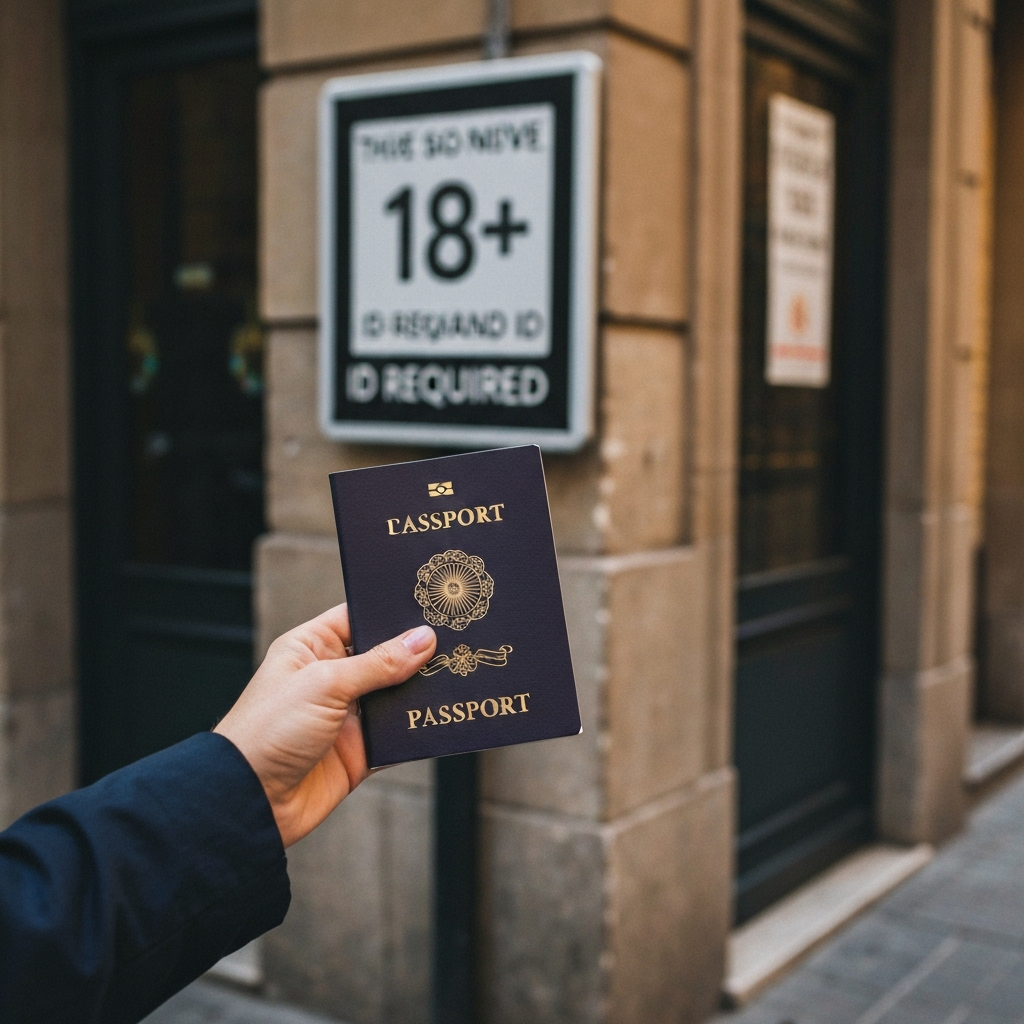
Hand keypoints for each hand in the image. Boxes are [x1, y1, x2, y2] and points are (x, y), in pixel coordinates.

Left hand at [214, 604, 434, 847]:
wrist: (249, 800)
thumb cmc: (267, 731)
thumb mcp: (325, 684)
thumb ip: (378, 663)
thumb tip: (423, 639)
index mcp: (311, 648)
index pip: (357, 617)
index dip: (390, 612)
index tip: (429, 604)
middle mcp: (330, 678)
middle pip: (383, 656)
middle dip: (415, 652)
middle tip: (457, 637)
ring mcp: (346, 715)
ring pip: (395, 695)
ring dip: (421, 690)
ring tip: (460, 672)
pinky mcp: (359, 751)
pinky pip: (397, 735)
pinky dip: (418, 728)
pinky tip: (443, 715)